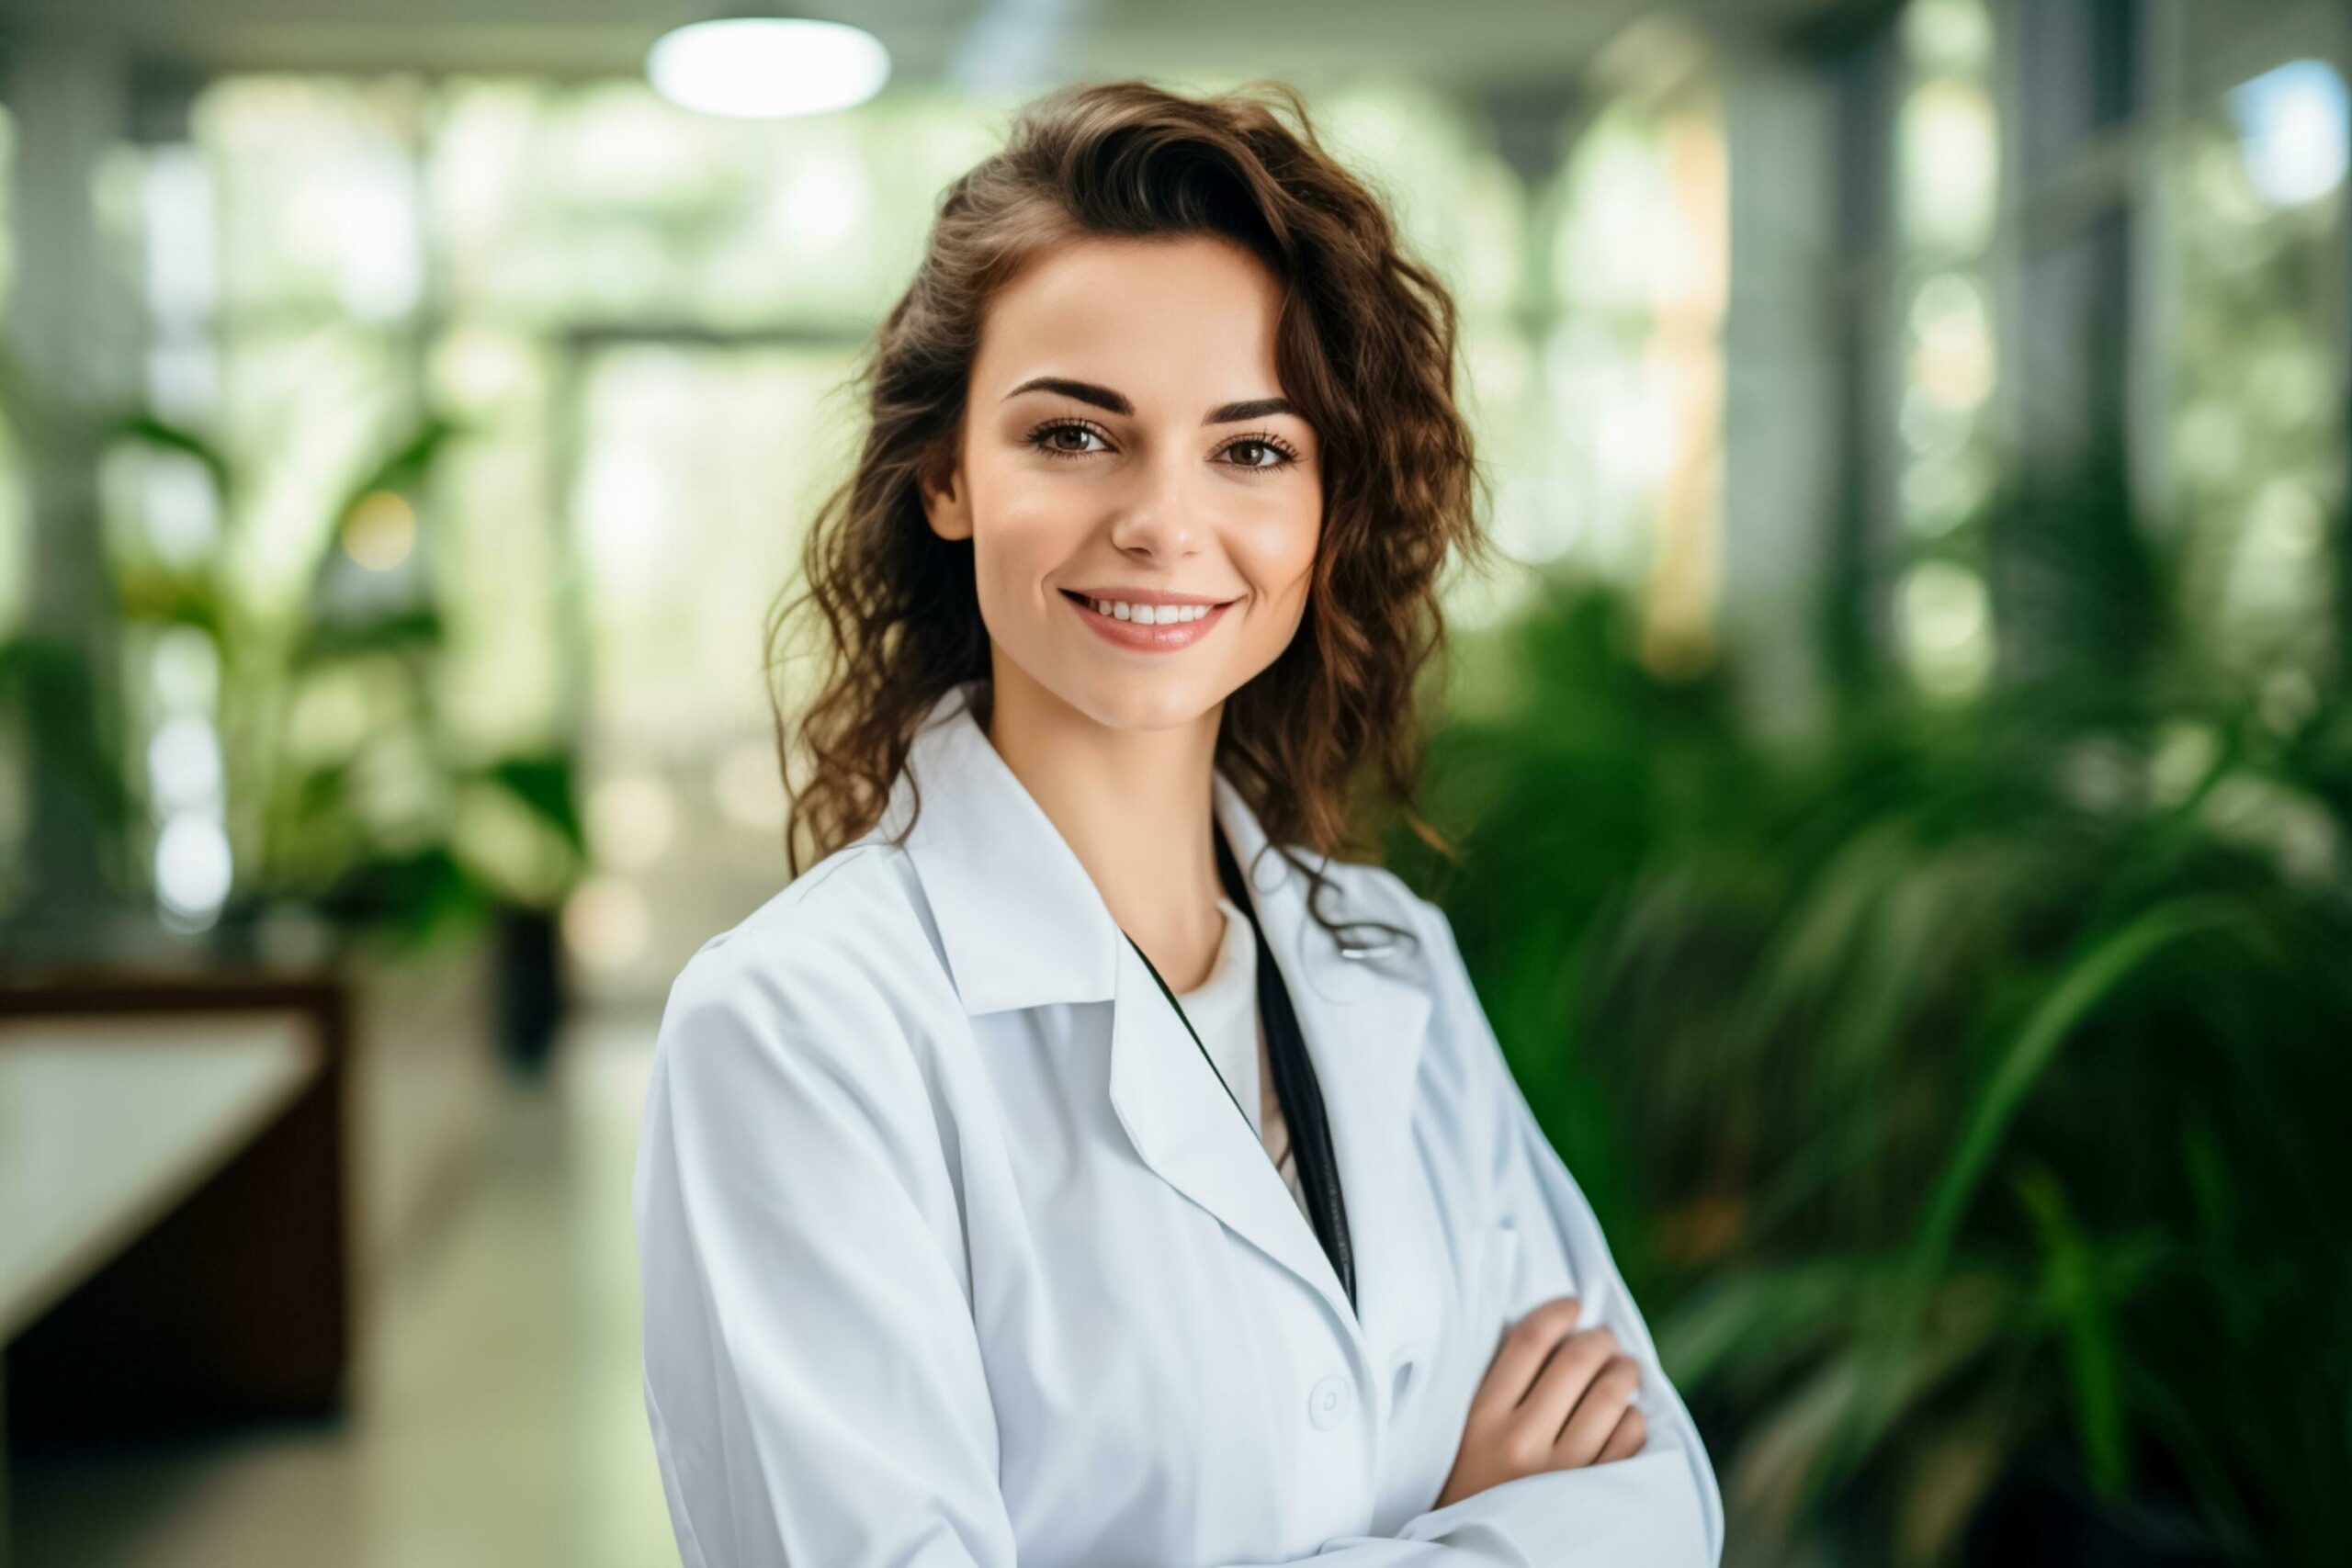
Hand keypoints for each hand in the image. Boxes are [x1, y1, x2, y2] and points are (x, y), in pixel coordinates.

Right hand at [1432, 1295, 1646, 1508]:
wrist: (1476, 1559)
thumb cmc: (1472, 1489)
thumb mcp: (1467, 1436)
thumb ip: (1499, 1390)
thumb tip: (1552, 1336)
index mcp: (1482, 1419)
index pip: (1529, 1341)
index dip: (1558, 1312)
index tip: (1572, 1305)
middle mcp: (1522, 1442)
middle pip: (1576, 1360)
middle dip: (1599, 1340)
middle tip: (1603, 1341)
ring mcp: (1563, 1472)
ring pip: (1612, 1395)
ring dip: (1625, 1373)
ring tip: (1623, 1371)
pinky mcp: (1595, 1496)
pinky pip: (1630, 1438)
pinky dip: (1633, 1419)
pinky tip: (1625, 1418)